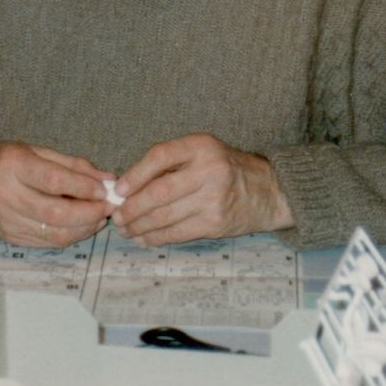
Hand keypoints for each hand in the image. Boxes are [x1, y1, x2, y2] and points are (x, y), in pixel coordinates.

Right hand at [0, 143, 114, 247]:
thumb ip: (71, 165)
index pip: (54, 180)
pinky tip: (82, 226)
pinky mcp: (10, 238)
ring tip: (99, 218)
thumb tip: (107, 179)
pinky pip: (47, 242)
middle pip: (56, 212)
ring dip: (84, 228)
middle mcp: (6, 195)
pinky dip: (70, 236)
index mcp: (12, 166)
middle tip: (109, 208)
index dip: (83, 187)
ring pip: (54, 233)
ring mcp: (7, 221)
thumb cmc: (2, 162)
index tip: (105, 190)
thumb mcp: (34, 151)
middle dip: (89, 213)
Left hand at [111, 134, 292, 245]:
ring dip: (140, 226)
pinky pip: (178, 233)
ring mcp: (214, 199)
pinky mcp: (216, 223)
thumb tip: (127, 186)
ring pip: (165, 216)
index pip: (160, 156)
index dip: (135, 174)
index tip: (119, 189)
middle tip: (117, 216)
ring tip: (126, 229)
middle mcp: (208, 171)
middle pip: (159, 192)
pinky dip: (156, 238)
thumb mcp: (202, 152)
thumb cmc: (225, 169)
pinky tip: (144, 238)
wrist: (268, 191)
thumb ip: (170, 164)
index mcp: (201, 146)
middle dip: (132, 207)